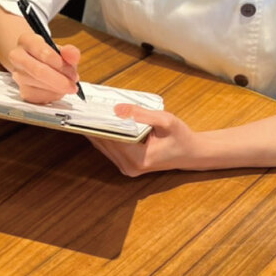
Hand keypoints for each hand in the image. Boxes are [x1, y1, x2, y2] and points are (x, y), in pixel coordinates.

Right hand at [6, 32, 81, 103]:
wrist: (35, 64)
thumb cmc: (50, 56)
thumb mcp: (61, 50)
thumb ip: (70, 52)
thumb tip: (73, 55)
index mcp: (26, 40)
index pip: (43, 53)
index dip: (61, 65)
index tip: (73, 73)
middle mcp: (17, 57)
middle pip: (38, 71)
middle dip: (60, 81)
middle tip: (73, 85)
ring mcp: (17, 75)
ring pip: (39, 86)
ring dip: (58, 89)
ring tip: (66, 85)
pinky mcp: (22, 91)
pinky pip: (40, 98)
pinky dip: (52, 96)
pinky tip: (56, 90)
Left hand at [88, 105, 205, 175]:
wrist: (191, 153)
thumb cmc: (181, 137)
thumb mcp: (166, 121)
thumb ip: (142, 114)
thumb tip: (117, 109)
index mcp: (139, 158)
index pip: (111, 138)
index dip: (100, 122)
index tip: (89, 108)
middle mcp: (130, 166)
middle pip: (104, 143)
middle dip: (95, 125)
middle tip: (85, 107)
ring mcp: (127, 168)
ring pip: (104, 146)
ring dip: (97, 130)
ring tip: (89, 112)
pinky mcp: (126, 165)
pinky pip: (109, 149)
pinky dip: (104, 136)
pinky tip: (100, 122)